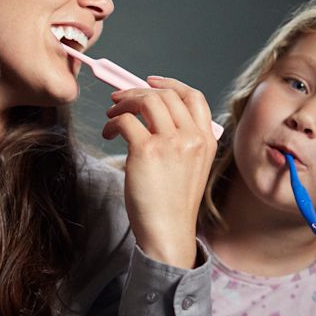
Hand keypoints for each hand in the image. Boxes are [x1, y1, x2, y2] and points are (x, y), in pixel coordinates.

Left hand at [101, 76, 215, 268]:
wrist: (168, 232)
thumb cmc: (172, 204)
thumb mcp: (190, 167)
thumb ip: (181, 140)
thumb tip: (149, 112)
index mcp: (206, 140)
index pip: (193, 96)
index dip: (170, 84)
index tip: (150, 82)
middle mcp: (192, 137)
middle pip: (166, 95)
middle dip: (137, 92)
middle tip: (118, 100)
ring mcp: (171, 143)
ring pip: (146, 102)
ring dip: (123, 103)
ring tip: (111, 115)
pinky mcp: (147, 151)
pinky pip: (126, 120)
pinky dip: (113, 122)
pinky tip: (108, 134)